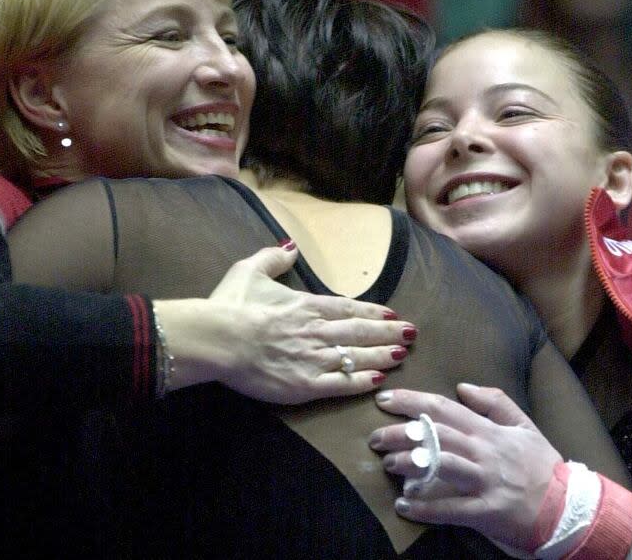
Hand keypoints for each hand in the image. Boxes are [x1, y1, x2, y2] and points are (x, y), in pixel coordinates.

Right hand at [154, 242, 414, 403]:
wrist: (219, 339)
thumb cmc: (231, 306)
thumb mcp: (249, 270)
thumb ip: (272, 257)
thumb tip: (289, 245)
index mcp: (306, 305)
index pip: (348, 308)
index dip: (372, 312)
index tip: (392, 314)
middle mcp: (316, 331)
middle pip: (360, 331)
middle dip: (388, 332)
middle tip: (411, 334)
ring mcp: (313, 359)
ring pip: (356, 357)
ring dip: (382, 355)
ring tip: (402, 354)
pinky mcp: (305, 385)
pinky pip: (341, 384)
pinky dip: (361, 381)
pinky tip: (378, 379)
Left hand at [368, 384, 562, 552]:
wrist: (569, 508)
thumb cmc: (542, 466)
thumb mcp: (523, 426)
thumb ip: (494, 402)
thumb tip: (463, 386)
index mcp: (488, 430)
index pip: (443, 408)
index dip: (411, 401)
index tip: (384, 400)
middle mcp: (483, 452)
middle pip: (435, 435)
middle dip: (400, 434)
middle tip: (375, 438)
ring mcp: (485, 481)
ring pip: (441, 465)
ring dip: (409, 464)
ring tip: (387, 464)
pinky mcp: (487, 511)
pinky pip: (451, 509)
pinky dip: (425, 508)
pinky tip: (403, 506)